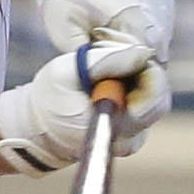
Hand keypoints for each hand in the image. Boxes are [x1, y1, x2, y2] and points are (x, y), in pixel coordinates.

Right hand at [0, 38, 166, 175]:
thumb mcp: (67, 71)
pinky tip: (111, 83)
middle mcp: (127, 140)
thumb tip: (143, 53)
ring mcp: (130, 140)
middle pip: (158, 100)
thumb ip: (106, 60)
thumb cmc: (48, 99)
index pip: (154, 99)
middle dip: (144, 74)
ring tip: (109, 72)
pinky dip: (134, 90)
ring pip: (153, 102)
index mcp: (113, 127)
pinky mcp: (129, 137)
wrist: (35, 127)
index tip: (128, 55)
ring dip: (138, 81)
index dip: (147, 72)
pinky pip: (145, 107)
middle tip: (119, 59)